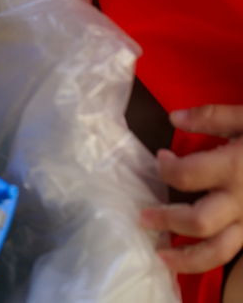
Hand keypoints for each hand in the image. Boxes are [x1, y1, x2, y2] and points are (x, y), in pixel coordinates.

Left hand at [140, 104, 242, 273]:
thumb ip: (212, 116)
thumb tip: (174, 118)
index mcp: (234, 168)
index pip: (185, 176)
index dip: (165, 169)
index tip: (160, 160)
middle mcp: (242, 201)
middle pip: (198, 222)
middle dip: (167, 221)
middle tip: (143, 218)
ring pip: (220, 251)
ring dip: (187, 258)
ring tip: (162, 256)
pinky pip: (236, 253)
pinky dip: (212, 260)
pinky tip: (193, 256)